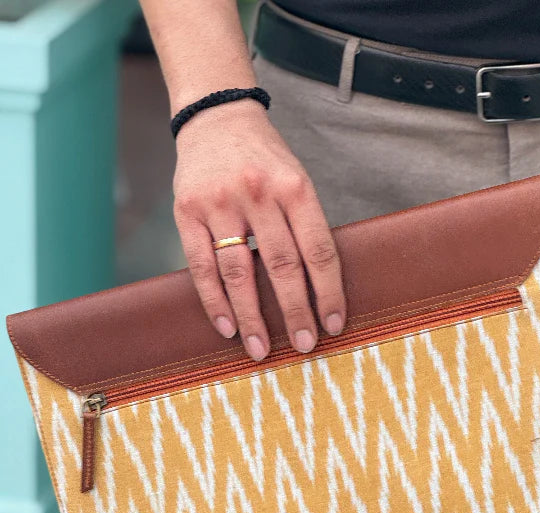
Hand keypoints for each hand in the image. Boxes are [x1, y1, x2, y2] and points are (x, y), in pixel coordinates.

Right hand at [172, 99, 345, 360]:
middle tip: (304, 346)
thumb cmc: (266, 161)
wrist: (217, 118)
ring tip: (261, 349)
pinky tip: (228, 327)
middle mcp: (258, 193)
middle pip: (282, 266)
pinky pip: (201, 267)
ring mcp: (220, 202)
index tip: (335, 324)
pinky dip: (215, 301)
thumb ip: (306, 227)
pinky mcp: (187, 211)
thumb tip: (320, 290)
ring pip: (238, 273)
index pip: (318, 251)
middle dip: (295, 312)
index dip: (329, 293)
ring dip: (252, 317)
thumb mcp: (297, 181)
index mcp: (295, 188)